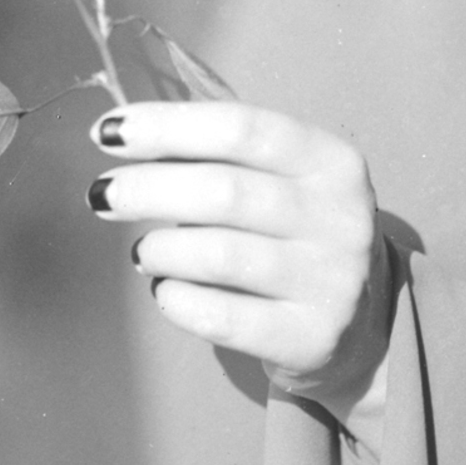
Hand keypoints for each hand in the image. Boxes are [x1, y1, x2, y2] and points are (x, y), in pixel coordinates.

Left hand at [85, 101, 395, 424]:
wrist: (363, 324)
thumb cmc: (297, 233)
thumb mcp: (282, 180)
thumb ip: (219, 153)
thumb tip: (128, 134)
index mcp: (331, 160)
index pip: (240, 127)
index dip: (167, 126)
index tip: (108, 133)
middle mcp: (340, 217)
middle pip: (223, 191)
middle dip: (146, 189)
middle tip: (102, 194)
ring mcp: (331, 281)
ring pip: (218, 255)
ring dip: (161, 249)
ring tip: (142, 251)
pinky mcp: (311, 337)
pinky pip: (221, 316)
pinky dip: (177, 299)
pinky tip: (165, 290)